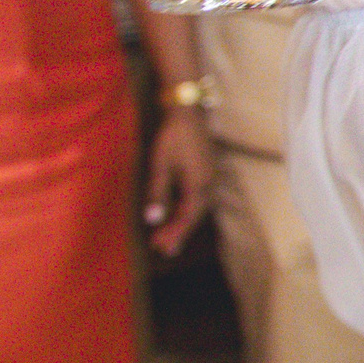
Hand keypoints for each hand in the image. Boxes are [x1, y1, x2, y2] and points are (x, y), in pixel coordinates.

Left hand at [143, 108, 214, 255]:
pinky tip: (175, 214)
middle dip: (179, 232)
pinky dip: (185, 210)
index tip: (161, 247)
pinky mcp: (205, 173)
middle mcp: (208, 184)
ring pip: (197, 208)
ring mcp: (209, 178)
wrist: (188, 114)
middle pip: (195, 215)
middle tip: (163, 249)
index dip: (175, 233)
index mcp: (199, 184)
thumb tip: (154, 219)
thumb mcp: (161, 165)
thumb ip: (158, 193)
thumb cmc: (173, 138)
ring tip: (167, 236)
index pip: (188, 216)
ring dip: (182, 222)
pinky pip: (197, 198)